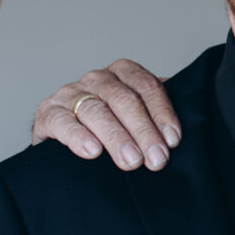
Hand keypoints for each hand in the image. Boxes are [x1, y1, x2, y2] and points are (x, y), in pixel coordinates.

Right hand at [32, 58, 178, 171]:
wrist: (64, 141)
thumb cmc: (112, 128)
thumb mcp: (137, 118)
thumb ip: (157, 116)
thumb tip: (186, 131)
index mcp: (123, 73)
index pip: (147, 87)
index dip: (162, 113)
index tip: (172, 141)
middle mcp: (97, 79)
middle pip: (124, 99)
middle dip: (143, 131)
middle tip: (156, 159)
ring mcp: (71, 93)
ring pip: (96, 111)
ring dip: (117, 137)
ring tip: (131, 161)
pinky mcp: (48, 113)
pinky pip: (63, 121)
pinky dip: (78, 136)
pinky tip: (92, 151)